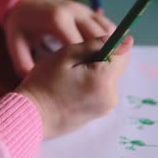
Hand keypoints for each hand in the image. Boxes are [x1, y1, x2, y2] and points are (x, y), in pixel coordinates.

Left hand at [4, 0, 115, 76]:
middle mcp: (74, 11)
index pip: (78, 44)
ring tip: (104, 73)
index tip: (85, 82)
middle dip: (100, 59)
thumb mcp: (15, 42)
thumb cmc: (21, 24)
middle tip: (99, 81)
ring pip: (108, 31)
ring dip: (110, 51)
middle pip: (98, 37)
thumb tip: (33, 81)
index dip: (85, 63)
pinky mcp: (90, 11)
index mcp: (57, 19)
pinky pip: (108, 26)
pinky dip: (113, 42)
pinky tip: (107, 59)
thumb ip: (22, 62)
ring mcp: (84, 10)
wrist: (28, 1)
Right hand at [15, 36, 132, 138]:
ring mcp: (105, 108)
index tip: (87, 48)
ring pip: (107, 79)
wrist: (30, 116)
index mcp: (103, 80)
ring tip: (68, 78)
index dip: (107, 46)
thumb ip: (96, 45)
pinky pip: (101, 91)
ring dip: (93, 73)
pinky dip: (90, 85)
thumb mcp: (66, 56)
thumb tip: (127, 40)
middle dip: (98, 60)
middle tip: (71, 65)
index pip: (122, 54)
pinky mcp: (98, 114)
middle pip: (115, 67)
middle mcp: (111, 97)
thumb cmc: (43, 83)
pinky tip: (70, 89)